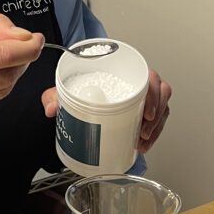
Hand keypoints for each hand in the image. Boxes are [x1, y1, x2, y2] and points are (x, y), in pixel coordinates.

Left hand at [41, 71, 171, 154]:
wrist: (84, 87)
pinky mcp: (146, 109)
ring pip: (162, 108)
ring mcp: (145, 96)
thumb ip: (56, 95)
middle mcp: (139, 81)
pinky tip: (142, 144)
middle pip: (162, 94)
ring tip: (142, 141)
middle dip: (156, 116)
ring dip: (155, 127)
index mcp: (126, 69)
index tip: (148, 113)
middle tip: (144, 131)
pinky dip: (152, 134)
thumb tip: (51, 108)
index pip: (151, 77)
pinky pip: (158, 120)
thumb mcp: (69, 87)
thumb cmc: (84, 81)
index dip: (155, 95)